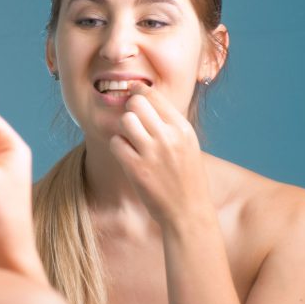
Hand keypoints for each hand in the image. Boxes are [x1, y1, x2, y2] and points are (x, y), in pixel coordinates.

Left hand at [109, 83, 213, 225]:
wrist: (188, 211)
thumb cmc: (187, 177)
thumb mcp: (187, 144)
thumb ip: (169, 123)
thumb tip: (143, 99)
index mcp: (182, 128)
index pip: (153, 95)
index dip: (138, 91)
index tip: (132, 93)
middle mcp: (168, 137)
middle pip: (136, 103)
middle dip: (130, 109)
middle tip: (133, 122)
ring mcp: (152, 153)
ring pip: (125, 121)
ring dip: (123, 128)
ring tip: (130, 139)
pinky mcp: (137, 168)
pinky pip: (116, 143)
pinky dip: (118, 146)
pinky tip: (126, 154)